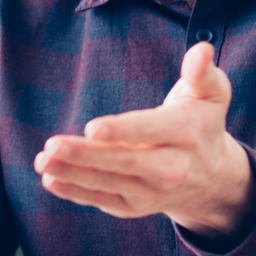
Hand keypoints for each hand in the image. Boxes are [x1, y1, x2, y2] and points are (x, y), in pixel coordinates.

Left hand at [32, 42, 254, 238]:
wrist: (211, 179)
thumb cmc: (201, 123)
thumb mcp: (211, 95)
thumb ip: (202, 73)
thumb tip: (202, 50)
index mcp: (187, 134)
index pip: (151, 131)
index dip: (122, 131)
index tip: (92, 129)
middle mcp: (172, 168)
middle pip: (125, 162)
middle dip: (87, 155)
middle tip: (52, 145)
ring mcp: (152, 191)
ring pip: (108, 183)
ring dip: (73, 174)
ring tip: (43, 161)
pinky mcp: (134, 205)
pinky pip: (102, 199)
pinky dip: (75, 192)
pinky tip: (51, 179)